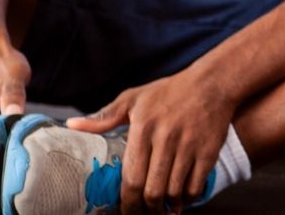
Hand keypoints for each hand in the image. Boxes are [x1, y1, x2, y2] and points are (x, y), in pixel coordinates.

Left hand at [66, 69, 238, 212]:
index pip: (131, 178)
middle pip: (152, 190)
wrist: (213, 82)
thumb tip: (72, 126)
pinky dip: (188, 199)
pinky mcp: (208, 151)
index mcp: (143, 129)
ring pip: (174, 191)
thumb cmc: (169, 91)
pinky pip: (196, 186)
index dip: (127, 202)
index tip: (126, 211)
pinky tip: (182, 198)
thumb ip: (104, 116)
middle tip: (144, 214)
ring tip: (163, 210)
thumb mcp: (134, 98)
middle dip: (146, 210)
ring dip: (167, 207)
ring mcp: (189, 146)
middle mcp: (165, 139)